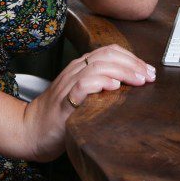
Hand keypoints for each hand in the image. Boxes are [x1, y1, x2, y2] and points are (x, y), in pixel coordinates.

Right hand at [20, 44, 155, 161]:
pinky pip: (82, 85)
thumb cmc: (59, 114)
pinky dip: (100, 83)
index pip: (110, 51)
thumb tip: (131, 84)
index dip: (132, 58)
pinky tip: (113, 87)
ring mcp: (68, 85)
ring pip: (98, 66)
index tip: (149, 70)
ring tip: (138, 80)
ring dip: (122, 72)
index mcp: (81, 67)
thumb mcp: (82, 94)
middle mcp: (75, 71)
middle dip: (133, 63)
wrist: (30, 129)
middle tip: (149, 76)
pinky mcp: (64, 102)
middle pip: (107, 55)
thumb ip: (100, 85)